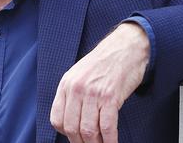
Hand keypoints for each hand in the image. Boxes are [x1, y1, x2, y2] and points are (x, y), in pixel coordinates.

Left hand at [49, 22, 149, 142]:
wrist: (126, 48)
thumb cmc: (104, 63)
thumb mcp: (80, 74)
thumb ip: (73, 95)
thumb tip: (72, 122)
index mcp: (66, 84)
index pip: (56, 119)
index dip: (66, 133)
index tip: (76, 137)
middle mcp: (76, 89)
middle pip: (71, 128)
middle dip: (80, 142)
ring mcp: (93, 93)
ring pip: (88, 130)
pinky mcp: (110, 97)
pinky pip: (107, 127)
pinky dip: (109, 141)